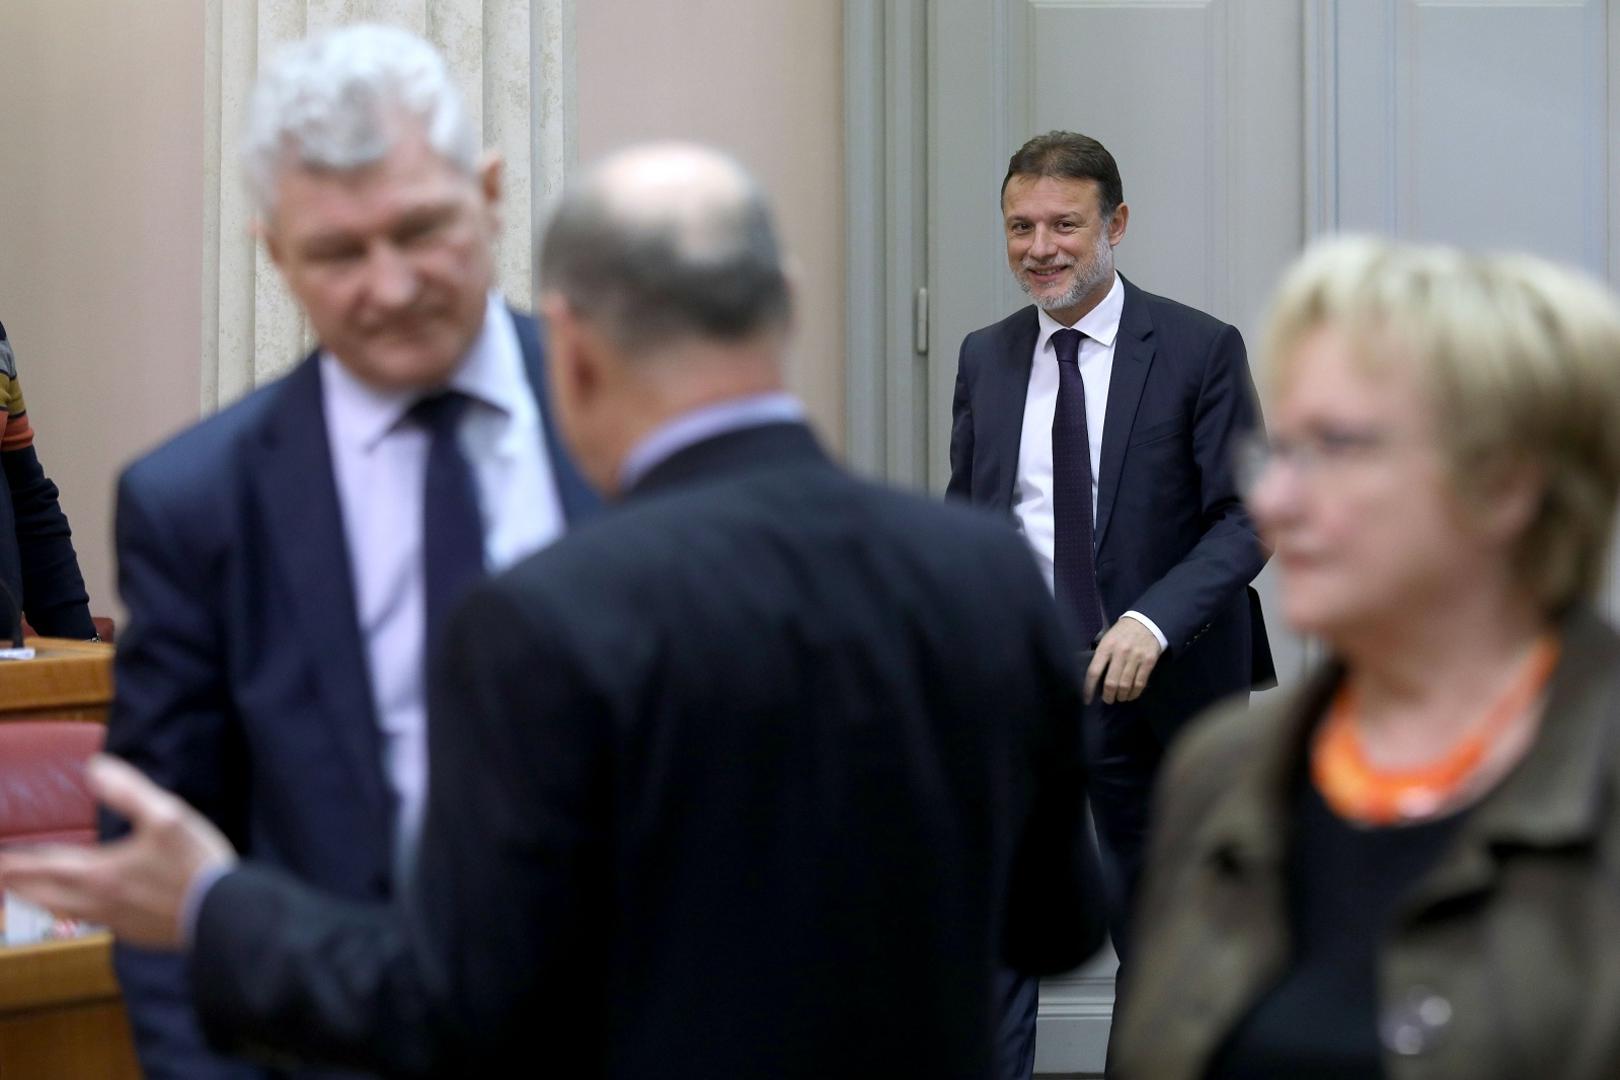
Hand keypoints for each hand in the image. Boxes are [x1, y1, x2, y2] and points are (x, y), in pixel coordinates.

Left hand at [0, 755, 236, 948]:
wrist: (222, 915)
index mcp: (99, 872)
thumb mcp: (168, 816)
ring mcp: (113, 920)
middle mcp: (97, 900)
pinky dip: (69, 911)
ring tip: (27, 892)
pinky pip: (87, 921)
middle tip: (1, 875)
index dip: (13, 862)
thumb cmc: (195, 865)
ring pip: (60, 911)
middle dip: (15, 883)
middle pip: (42, 894)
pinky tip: (81, 908)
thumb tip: (96, 767)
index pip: (43, 865)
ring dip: (37, 899)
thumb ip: (129, 791)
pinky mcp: (132, 932)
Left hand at [1083, 618, 1163, 704]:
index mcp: (1106, 646)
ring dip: (1121, 696)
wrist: (1146, 621)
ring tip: (1119, 698)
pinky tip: (1131, 695)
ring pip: (1126, 685)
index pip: (1094, 672)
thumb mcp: (1107, 639)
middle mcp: (1120, 652)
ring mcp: (1135, 657)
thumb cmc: (1122, 632)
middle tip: (1108, 700)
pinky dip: (1134, 693)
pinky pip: (1140, 683)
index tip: (1087, 699)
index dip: (1088, 688)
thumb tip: (1095, 679)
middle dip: (1108, 696)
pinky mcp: (1149, 661)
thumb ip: (1102, 656)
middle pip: (1111, 683)